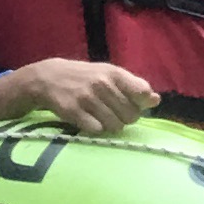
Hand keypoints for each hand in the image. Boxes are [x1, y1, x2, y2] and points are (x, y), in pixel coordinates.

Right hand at [0, 57, 158, 135]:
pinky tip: (89, 121)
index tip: (132, 104)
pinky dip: (95, 129)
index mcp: (114, 73)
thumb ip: (133, 86)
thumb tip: (156, 100)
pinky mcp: (74, 112)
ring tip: (101, 117)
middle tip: (113, 112)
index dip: (141, 103)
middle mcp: (102, 84)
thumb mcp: (108, 74)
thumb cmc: (85, 77)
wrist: (48, 78)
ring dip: (111, 126)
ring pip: (116, 125)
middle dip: (126, 118)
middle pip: (131, 115)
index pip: (142, 92)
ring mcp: (87, 98)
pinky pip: (97, 130)